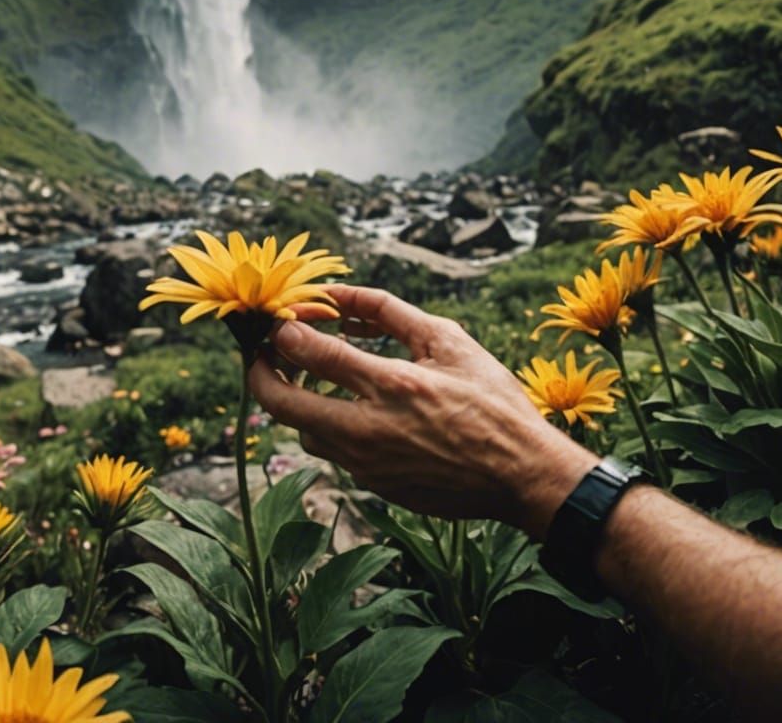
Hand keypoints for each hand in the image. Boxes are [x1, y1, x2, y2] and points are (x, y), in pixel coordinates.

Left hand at [249, 285, 597, 537]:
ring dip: (297, 402)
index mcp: (390, 385)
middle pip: (281, 403)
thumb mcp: (446, 340)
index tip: (281, 319)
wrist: (523, 476)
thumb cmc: (491, 401)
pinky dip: (331, 426)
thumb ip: (387, 312)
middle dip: (259, 372)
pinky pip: (335, 453)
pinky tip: (352, 408)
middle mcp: (368, 430)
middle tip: (262, 353)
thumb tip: (339, 292)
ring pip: (304, 431)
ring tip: (312, 375)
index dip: (284, 329)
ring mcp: (366, 466)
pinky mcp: (374, 488)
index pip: (311, 351)